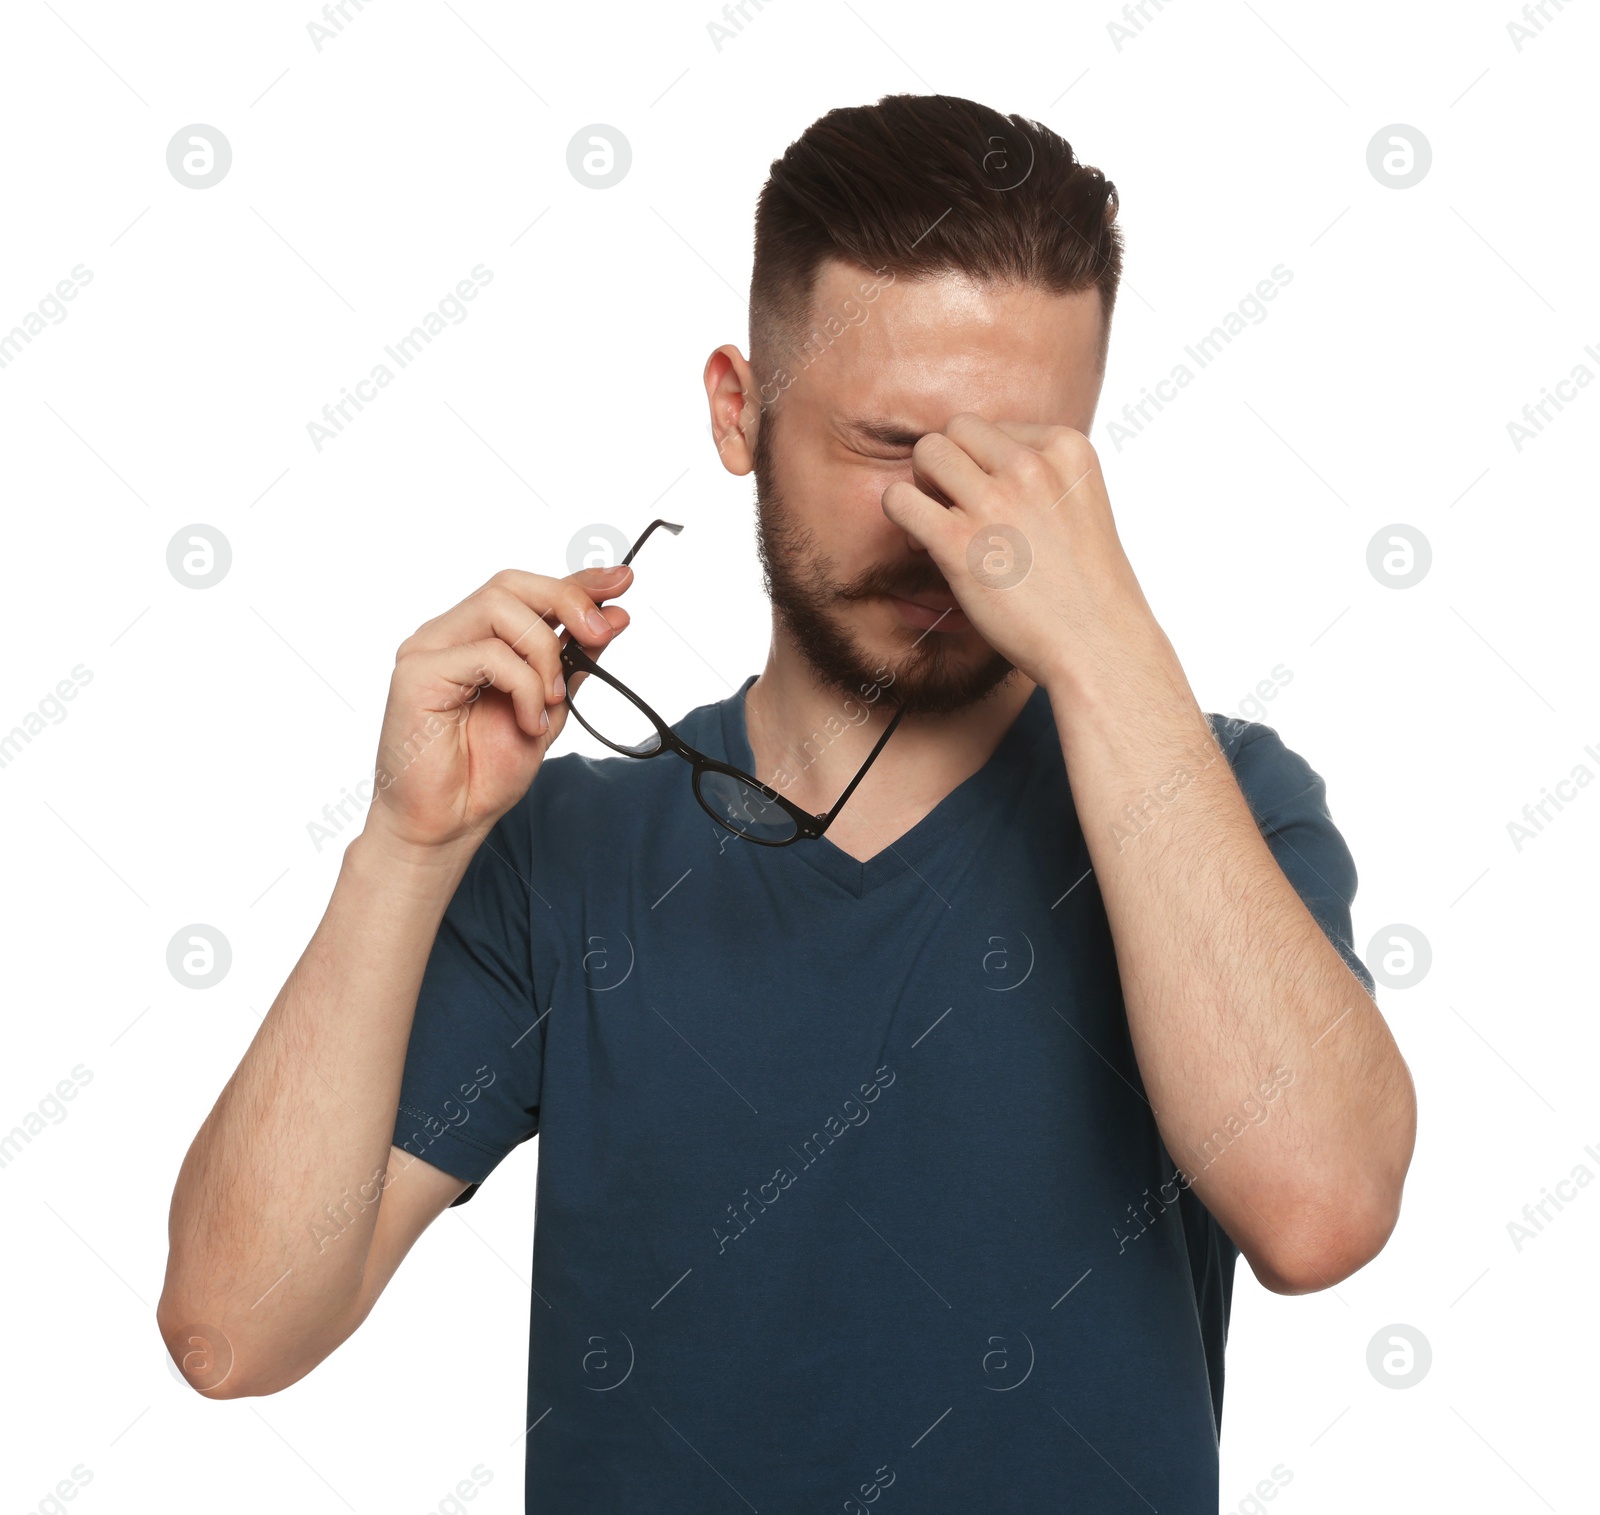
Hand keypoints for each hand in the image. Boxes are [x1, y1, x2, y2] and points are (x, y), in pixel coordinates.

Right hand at [364, 563, 632, 852]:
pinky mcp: (416, 672)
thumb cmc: (484, 773)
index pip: (528, 591)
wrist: (446, 824)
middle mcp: (449, 635)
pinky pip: (487, 653)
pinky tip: (528, 722)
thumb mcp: (549, 709)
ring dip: (544, 654)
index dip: (577, 582)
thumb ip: (574, 663)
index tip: (623, 580)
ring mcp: (428, 649)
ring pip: (500, 607)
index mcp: (476, 639)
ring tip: (551, 701)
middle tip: (601, 634)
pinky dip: (524, 686)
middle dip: (567, 601)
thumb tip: (613, 617)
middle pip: (511, 585)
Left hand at [879, 415, 1166, 694]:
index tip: (992, 504)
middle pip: (957, 429)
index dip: (982, 464)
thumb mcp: (1080, 505)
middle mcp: (1031, 466)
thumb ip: (1042, 476)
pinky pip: (899, 499)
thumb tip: (977, 463)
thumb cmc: (1087, 587)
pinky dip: (900, 514)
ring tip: (935, 523)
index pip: (997, 427)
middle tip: (952, 507)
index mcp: (1068, 448)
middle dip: (947, 464)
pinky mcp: (960, 542)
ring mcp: (995, 502)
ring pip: (927, 452)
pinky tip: (919, 544)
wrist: (1097, 643)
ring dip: (922, 484)